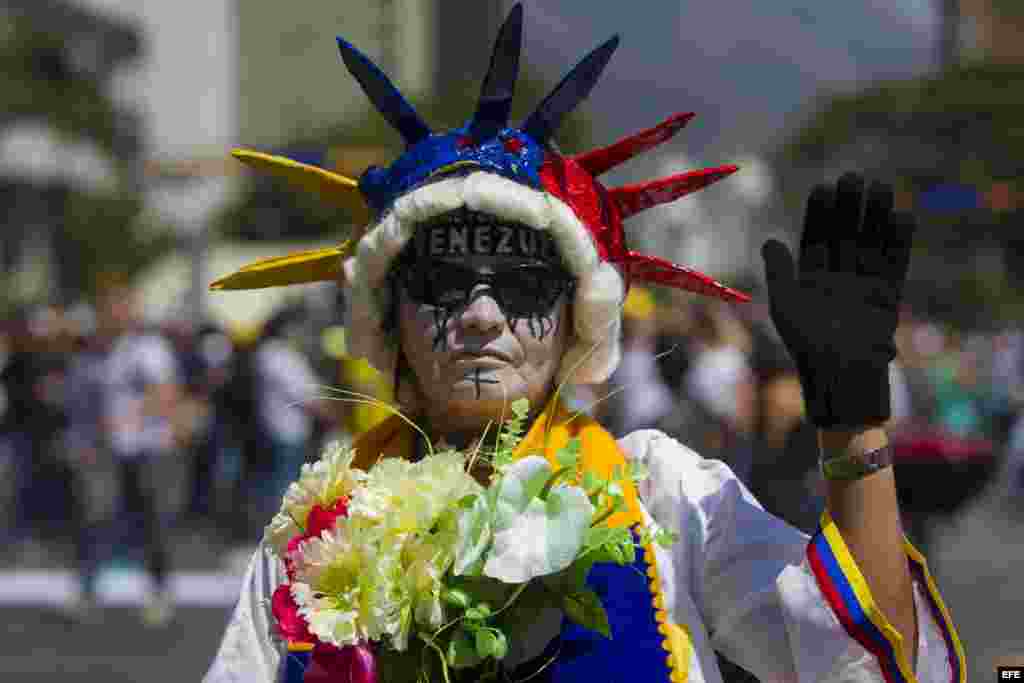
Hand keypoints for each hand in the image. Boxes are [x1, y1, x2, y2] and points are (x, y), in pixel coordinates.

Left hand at [761, 172, 915, 428]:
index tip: (823, 187)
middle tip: (853, 177)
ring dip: (876, 217)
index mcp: (812, 279)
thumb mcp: (786, 307)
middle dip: (849, 208)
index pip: (817, 239)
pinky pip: (895, 264)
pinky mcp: (887, 297)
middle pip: (845, 235)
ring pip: (871, 243)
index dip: (819, 214)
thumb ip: (781, 273)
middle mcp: (839, 278)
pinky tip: (901, 216)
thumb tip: (770, 240)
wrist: (840, 379)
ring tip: (880, 187)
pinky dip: (899, 242)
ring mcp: (864, 286)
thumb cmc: (807, 347)